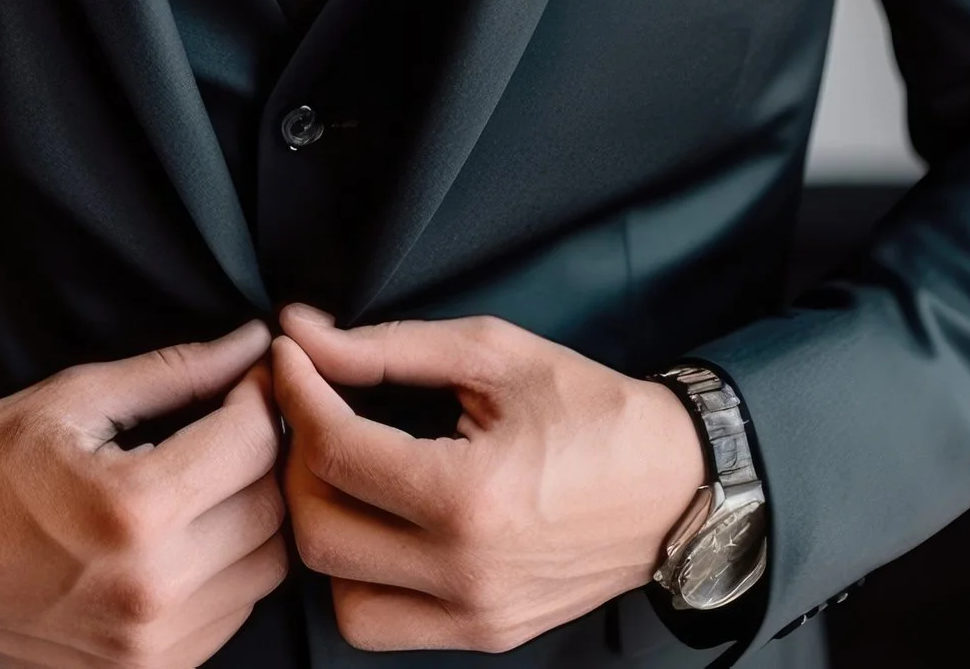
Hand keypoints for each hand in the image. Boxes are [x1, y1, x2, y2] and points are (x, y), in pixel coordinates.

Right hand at [0, 320, 288, 668]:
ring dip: (252, 516)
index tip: (249, 379)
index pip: (255, 445)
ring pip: (264, 569)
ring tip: (209, 479)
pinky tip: (187, 535)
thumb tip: (249, 344)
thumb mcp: (75, 398)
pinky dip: (225, 571)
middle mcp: (150, 590)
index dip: (261, 398)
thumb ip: (177, 373)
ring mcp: (147, 647)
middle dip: (264, 456)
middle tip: (234, 423)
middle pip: (271, 509)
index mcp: (134, 510)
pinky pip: (229, 616)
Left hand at [271, 305, 705, 653]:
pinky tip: (379, 526)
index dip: (296, 393)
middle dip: (296, 461)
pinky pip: (380, 624)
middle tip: (310, 412)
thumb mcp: (494, 354)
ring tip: (342, 474)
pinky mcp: (482, 635)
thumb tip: (302, 333)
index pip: (335, 451)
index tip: (291, 359)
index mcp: (471, 496)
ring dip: (324, 527)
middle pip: (319, 530)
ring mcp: (475, 615)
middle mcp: (466, 571)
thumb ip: (388, 347)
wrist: (677, 486)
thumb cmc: (594, 411)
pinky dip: (359, 579)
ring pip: (336, 593)